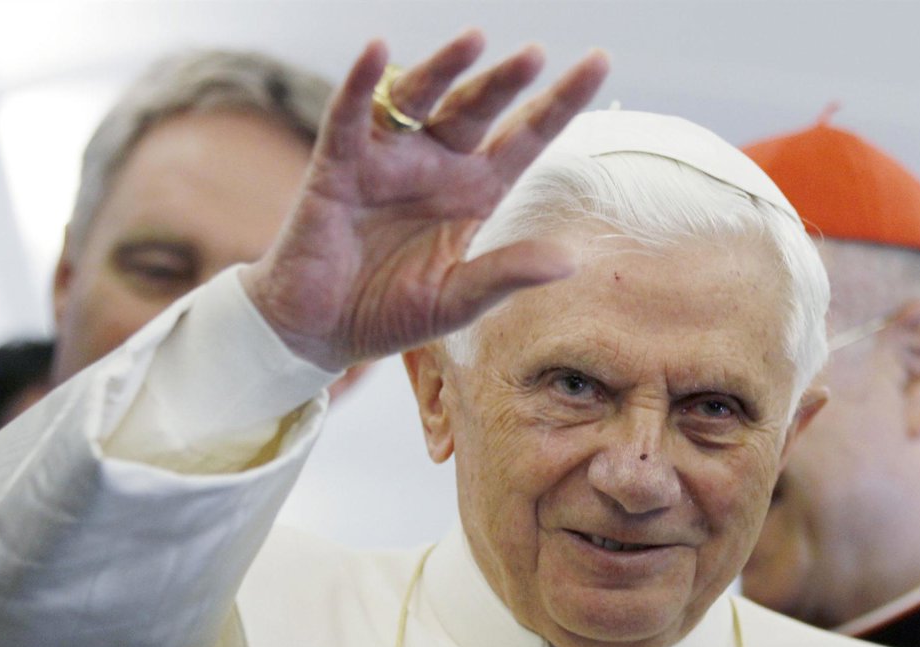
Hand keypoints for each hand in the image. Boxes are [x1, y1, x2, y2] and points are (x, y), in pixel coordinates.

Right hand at [241, 30, 609, 370]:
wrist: (320, 331)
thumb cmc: (392, 313)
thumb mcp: (459, 299)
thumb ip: (508, 273)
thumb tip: (573, 261)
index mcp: (475, 193)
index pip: (526, 137)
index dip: (560, 102)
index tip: (598, 62)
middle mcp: (437, 165)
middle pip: (477, 110)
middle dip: (504, 82)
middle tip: (535, 54)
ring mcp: (388, 160)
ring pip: (420, 99)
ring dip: (444, 69)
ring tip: (473, 41)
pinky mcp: (338, 166)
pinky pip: (349, 116)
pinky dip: (360, 83)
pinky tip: (378, 51)